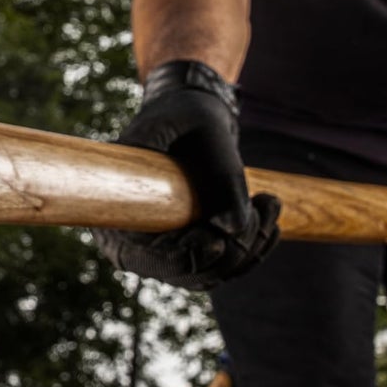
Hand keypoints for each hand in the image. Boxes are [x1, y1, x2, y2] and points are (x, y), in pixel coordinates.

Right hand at [94, 61, 279, 289]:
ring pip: (214, 272)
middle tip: (261, 207)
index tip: (216, 240)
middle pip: (187, 273)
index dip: (183, 259)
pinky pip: (228, 263)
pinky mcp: (193, 247)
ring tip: (269, 202)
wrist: (191, 113)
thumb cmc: (186, 113)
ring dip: (251, 247)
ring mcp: (167, 249)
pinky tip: (270, 213)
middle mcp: (137, 240)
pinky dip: (256, 245)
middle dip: (232, 250)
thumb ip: (221, 176)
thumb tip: (234, 229)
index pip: (146, 258)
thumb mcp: (204, 131)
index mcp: (116, 211)